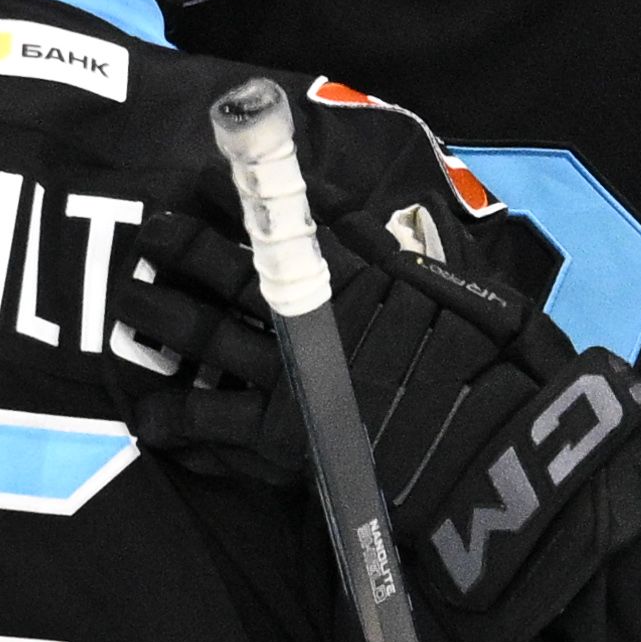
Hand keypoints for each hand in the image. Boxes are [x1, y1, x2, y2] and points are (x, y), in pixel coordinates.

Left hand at [111, 206, 640, 641]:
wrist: (512, 470)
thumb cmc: (512, 385)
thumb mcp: (478, 303)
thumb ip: (412, 263)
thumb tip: (352, 221)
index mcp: (372, 278)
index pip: (295, 222)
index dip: (244, 196)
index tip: (205, 171)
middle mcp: (324, 318)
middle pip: (237, 273)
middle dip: (186, 248)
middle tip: (148, 226)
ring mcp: (299, 377)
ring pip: (210, 336)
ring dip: (164, 316)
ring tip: (128, 299)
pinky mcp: (288, 439)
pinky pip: (215, 421)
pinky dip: (177, 416)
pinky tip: (149, 416)